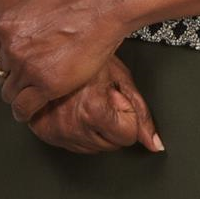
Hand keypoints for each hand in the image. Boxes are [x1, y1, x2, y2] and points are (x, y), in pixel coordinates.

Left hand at [0, 0, 125, 122]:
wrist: (103, 8)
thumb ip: (28, 6)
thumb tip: (32, 7)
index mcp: (6, 25)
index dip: (1, 60)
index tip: (8, 66)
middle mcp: (12, 48)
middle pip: (1, 73)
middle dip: (11, 77)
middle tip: (21, 81)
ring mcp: (27, 67)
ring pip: (10, 92)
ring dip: (17, 96)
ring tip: (25, 99)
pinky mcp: (46, 85)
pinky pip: (25, 107)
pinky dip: (24, 113)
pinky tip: (27, 114)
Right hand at [26, 55, 165, 155]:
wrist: (53, 50)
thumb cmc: (88, 56)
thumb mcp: (121, 79)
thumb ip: (141, 113)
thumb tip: (154, 144)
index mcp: (92, 110)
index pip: (128, 136)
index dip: (127, 116)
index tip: (116, 98)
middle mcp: (72, 125)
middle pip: (112, 146)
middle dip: (113, 125)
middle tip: (101, 98)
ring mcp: (56, 131)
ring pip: (94, 149)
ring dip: (96, 130)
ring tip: (87, 102)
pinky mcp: (45, 133)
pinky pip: (75, 147)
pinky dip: (79, 132)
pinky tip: (75, 110)